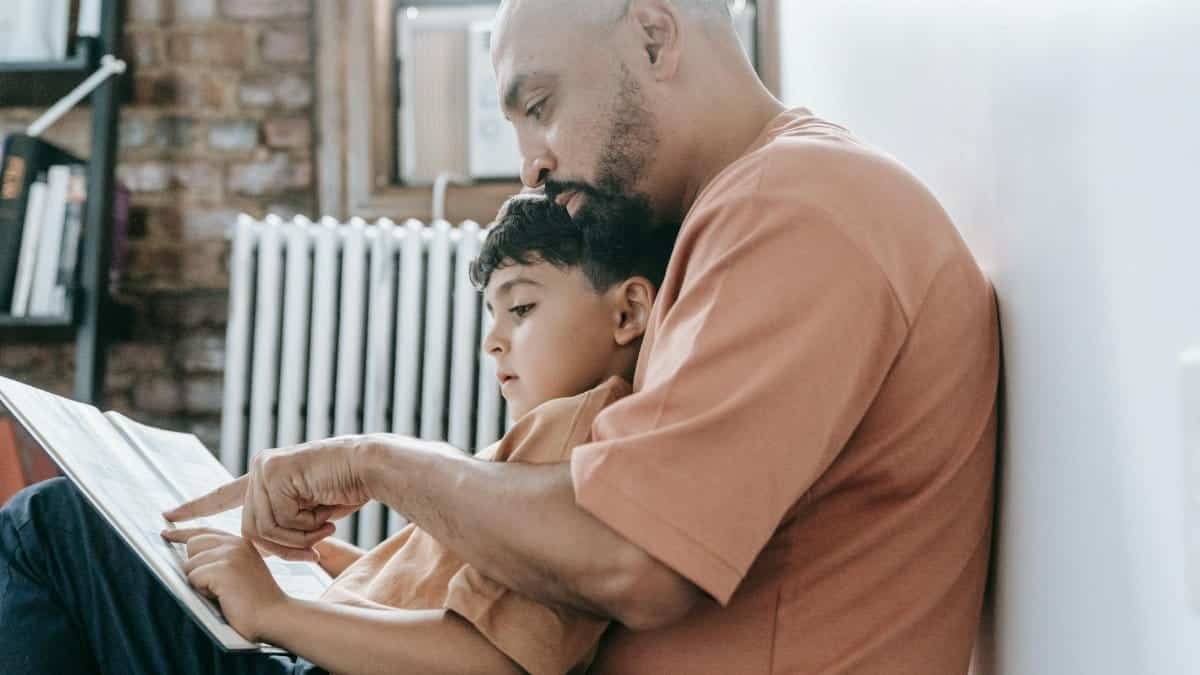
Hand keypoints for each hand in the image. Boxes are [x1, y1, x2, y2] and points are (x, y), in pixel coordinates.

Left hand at [161, 527, 288, 641]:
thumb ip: (221, 559)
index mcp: (241, 542)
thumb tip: (187, 558)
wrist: (275, 616)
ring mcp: (230, 554)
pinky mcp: (223, 568)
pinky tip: (222, 597)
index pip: (204, 531)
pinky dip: (202, 591)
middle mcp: (235, 543)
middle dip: (195, 567)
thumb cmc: (255, 601)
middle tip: (215, 585)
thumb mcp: (240, 571)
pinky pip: (193, 578)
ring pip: (190, 564)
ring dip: (199, 583)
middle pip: (193, 544)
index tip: (167, 533)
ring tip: (223, 593)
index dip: (182, 532)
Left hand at [163, 436, 376, 560]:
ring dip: (296, 538)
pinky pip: (277, 521)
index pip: (225, 494)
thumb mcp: (311, 510)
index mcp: (267, 474)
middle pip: (251, 528)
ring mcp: (265, 469)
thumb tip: (263, 546)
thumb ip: (284, 520)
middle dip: (283, 545)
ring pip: (262, 529)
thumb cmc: (350, 486)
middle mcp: (260, 468)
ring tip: (324, 527)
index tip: (168, 516)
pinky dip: (303, 528)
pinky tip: (323, 516)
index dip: (197, 507)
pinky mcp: (274, 472)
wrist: (370, 467)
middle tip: (315, 545)